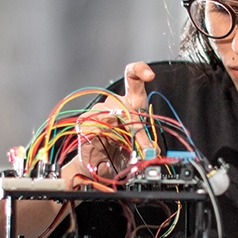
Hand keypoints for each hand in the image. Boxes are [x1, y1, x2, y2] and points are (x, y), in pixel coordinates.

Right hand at [62, 62, 155, 185]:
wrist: (99, 167)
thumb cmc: (120, 153)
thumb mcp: (139, 149)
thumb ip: (147, 146)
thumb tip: (153, 150)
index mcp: (130, 103)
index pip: (133, 78)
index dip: (140, 70)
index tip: (150, 75)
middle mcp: (114, 103)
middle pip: (125, 104)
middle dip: (137, 127)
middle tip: (146, 147)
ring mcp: (98, 111)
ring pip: (111, 116)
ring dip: (122, 135)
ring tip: (127, 150)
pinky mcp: (85, 122)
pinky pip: (96, 126)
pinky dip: (104, 140)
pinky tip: (105, 146)